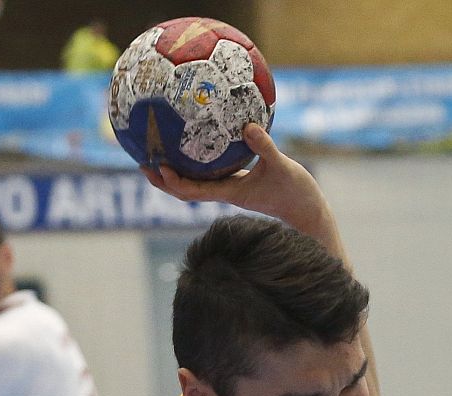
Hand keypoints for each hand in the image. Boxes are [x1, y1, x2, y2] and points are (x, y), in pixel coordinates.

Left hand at [141, 125, 328, 234]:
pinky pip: (212, 172)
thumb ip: (265, 147)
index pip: (193, 191)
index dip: (173, 182)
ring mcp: (231, 189)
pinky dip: (198, 162)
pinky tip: (196, 143)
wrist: (308, 213)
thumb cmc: (297, 193)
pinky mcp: (239, 183)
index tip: (159, 167)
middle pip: (185, 190)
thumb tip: (248, 125)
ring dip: (174, 173)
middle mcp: (225, 192)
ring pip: (195, 183)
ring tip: (157, 153)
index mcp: (229, 192)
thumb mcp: (282, 167)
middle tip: (142, 161)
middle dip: (163, 179)